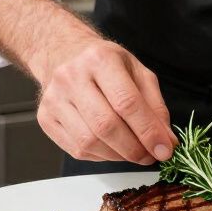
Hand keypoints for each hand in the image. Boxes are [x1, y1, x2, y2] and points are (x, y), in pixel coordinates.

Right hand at [36, 38, 175, 164]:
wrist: (64, 54)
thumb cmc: (105, 64)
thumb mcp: (137, 72)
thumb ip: (155, 106)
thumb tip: (166, 142)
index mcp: (100, 59)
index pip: (127, 102)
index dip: (148, 131)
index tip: (164, 150)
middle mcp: (72, 76)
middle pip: (106, 125)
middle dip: (134, 149)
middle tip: (150, 156)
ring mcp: (54, 98)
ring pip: (89, 142)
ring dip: (118, 156)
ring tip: (132, 152)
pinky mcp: (45, 118)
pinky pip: (76, 149)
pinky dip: (100, 156)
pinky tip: (111, 147)